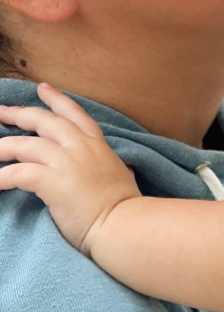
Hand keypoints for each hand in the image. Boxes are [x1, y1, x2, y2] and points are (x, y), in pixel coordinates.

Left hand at [0, 83, 139, 254]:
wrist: (122, 223)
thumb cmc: (122, 205)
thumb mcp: (120, 173)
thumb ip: (108, 164)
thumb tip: (113, 167)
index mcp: (96, 143)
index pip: (74, 114)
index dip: (56, 99)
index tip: (42, 88)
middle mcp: (80, 146)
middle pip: (44, 121)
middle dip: (19, 114)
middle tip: (1, 112)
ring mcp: (66, 162)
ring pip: (25, 145)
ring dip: (3, 147)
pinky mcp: (52, 181)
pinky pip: (18, 173)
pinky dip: (2, 177)